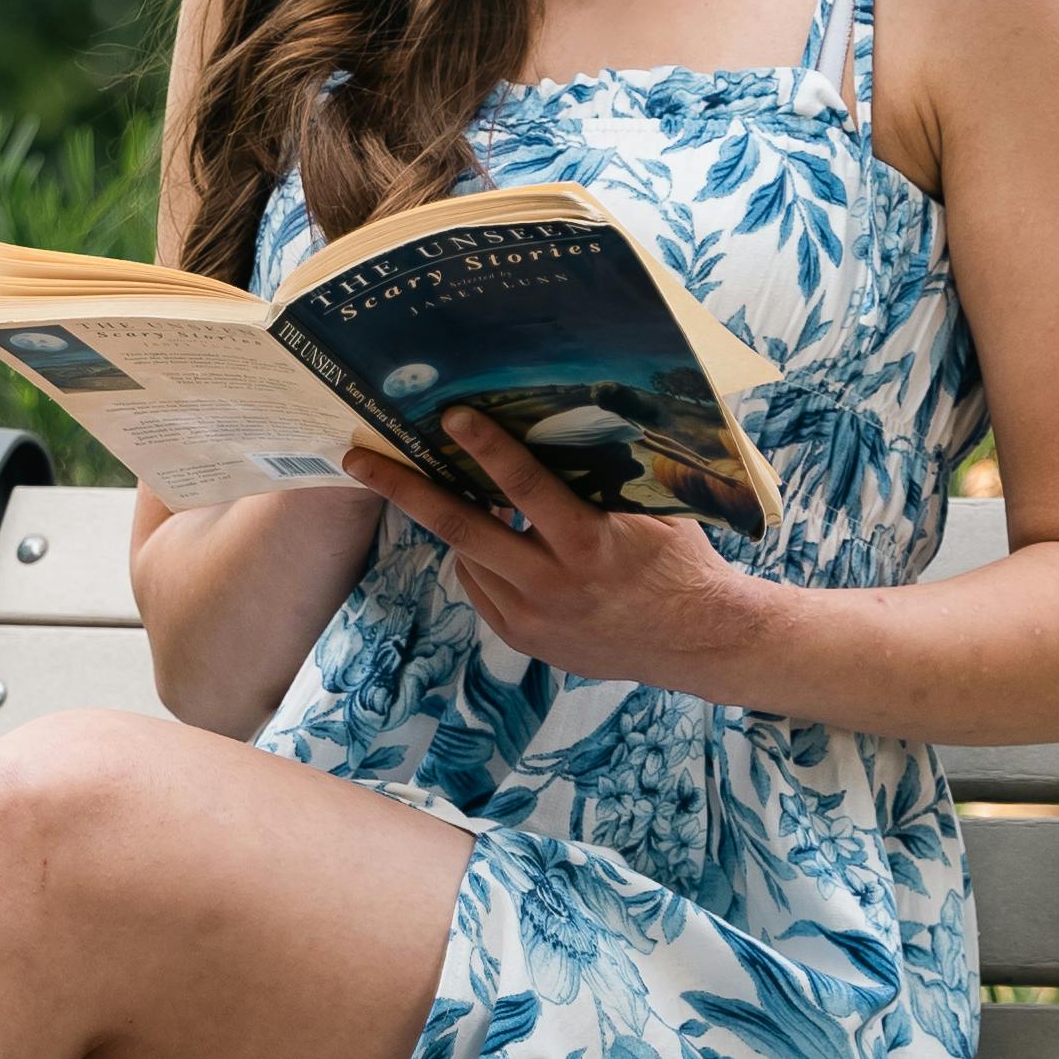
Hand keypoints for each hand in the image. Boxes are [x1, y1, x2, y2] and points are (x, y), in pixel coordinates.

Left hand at [342, 407, 772, 696]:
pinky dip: (479, 558)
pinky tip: (494, 537)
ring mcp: (533, 618)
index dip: (485, 448)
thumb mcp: (651, 509)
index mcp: (589, 543)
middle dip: (405, 489)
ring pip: (467, 557)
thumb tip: (561, 424)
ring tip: (432, 485)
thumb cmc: (680, 560)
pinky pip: (481, 587)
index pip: (524, 487)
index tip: (450, 416)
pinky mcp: (525, 639)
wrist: (698, 641)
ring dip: (452, 520)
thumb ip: (604, 477)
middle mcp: (552, 584)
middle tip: (359, 458)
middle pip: (461, 528)